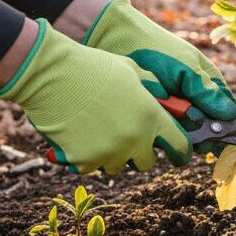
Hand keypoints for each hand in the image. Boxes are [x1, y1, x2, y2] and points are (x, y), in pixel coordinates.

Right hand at [0, 21, 190, 173]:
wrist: (54, 77)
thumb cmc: (94, 68)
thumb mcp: (133, 71)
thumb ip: (152, 87)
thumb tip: (164, 97)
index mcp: (152, 116)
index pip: (179, 145)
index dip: (181, 152)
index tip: (179, 155)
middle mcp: (135, 139)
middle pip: (147, 162)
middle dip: (141, 153)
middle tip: (130, 140)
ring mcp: (109, 152)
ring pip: (118, 165)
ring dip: (113, 155)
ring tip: (100, 133)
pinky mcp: (84, 162)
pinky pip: (91, 167)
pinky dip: (88, 157)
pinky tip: (80, 138)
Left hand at [84, 0, 235, 120]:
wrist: (116, 42)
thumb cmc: (157, 49)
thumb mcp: (186, 68)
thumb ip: (207, 92)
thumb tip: (233, 116)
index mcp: (209, 83)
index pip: (227, 113)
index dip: (224, 127)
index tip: (215, 137)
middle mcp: (193, 98)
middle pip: (205, 128)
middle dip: (198, 133)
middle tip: (186, 131)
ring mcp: (173, 107)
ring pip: (183, 132)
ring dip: (176, 132)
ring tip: (164, 123)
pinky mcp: (154, 114)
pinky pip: (162, 131)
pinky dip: (158, 131)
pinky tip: (150, 126)